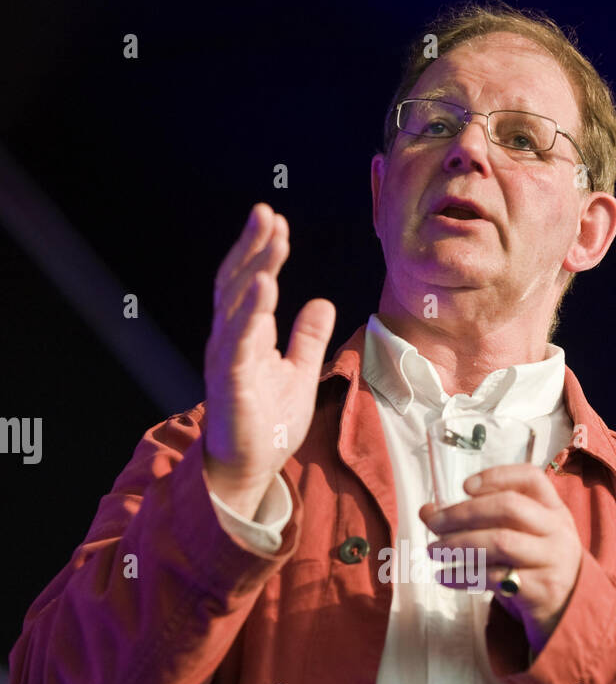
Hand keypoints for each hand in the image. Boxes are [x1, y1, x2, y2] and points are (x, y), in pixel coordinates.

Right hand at [203, 203, 335, 516]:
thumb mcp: (300, 372)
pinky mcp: (230, 383)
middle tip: (268, 214)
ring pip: (235, 305)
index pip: (249, 283)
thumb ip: (308, 338)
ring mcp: (227, 361)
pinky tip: (264, 286)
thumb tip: (320, 302)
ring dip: (252, 269)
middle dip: (253, 248)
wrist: (250, 469)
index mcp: (245, 336)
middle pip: (237, 284)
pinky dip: (250, 312)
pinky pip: (238, 341)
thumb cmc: (268, 424)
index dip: (263, 253)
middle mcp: (230, 342)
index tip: (278, 224)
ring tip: (270, 241)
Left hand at [419, 465, 583, 652]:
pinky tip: (445, 576)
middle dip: (464, 512)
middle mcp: (556, 531)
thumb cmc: (536, 568)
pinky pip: (495, 578)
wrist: (570, 614)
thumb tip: (427, 510)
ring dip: (459, 544)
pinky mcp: (540, 590)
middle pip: (509, 507)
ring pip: (500, 542)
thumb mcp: (523, 538)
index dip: (497, 476)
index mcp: (554, 511)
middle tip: (433, 523)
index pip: (531, 478)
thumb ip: (483, 521)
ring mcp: (551, 561)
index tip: (464, 486)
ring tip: (433, 551)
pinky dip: (464, 576)